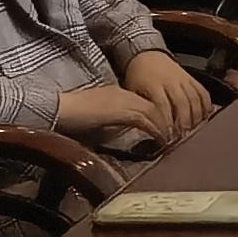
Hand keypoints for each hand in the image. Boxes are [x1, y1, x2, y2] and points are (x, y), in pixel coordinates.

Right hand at [53, 82, 167, 150]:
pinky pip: (146, 120)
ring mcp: (124, 100)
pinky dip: (156, 131)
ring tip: (173, 142)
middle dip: (169, 122)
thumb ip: (113, 124)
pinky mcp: (122, 110)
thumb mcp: (98, 119)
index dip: (161, 118)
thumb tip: (122, 137)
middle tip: (178, 137)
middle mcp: (126, 94)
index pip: (149, 104)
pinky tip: (161, 142)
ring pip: (156, 112)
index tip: (168, 132)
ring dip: (166, 128)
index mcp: (120, 94)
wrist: (58, 108)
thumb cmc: (72, 117)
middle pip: (158, 106)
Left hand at [124, 47, 216, 136]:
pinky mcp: (191, 78)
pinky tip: (204, 117)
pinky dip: (206, 106)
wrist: (147, 55)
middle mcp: (170, 81)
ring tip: (193, 131)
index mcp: (153, 85)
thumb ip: (143, 108)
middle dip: (184, 123)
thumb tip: (149, 129)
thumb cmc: (138, 77)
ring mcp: (183, 79)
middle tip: (183, 137)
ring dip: (195, 117)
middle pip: (182, 104)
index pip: (162, 106)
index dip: (166, 123)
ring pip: (194, 99)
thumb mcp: (133, 91)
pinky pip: (203, 92)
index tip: (167, 137)